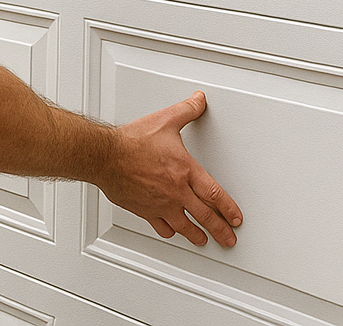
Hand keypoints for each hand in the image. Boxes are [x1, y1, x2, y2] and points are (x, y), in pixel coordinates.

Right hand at [99, 91, 242, 247]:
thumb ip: (186, 110)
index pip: (214, 194)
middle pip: (204, 216)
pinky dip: (169, 231)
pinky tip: (171, 231)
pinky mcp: (144, 209)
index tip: (236, 218)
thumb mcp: (165, 120)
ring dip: (196, 235)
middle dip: (220, 230)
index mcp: (184, 171)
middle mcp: (175, 191)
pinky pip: (160, 226)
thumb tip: (199, 101)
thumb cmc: (132, 141)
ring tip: (204, 240)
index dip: (228, 208)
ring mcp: (159, 204)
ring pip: (184, 226)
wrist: (106, 156)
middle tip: (228, 239)